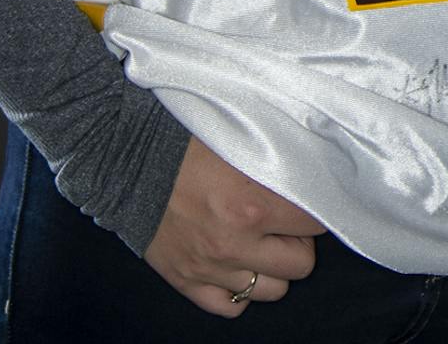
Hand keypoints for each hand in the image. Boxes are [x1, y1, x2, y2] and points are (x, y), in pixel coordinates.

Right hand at [144, 135, 325, 316]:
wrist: (127, 161)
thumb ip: (280, 155)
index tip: (308, 197)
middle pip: (301, 264)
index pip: (316, 223)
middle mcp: (234, 243)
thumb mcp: (242, 140)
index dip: (317, 208)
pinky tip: (238, 264)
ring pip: (272, 291)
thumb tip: (320, 156)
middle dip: (299, 241)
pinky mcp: (186, 281)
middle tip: (285, 220)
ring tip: (262, 241)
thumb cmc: (187, 143)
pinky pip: (231, 307)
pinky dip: (239, 291)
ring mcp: (210, 267)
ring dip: (273, 267)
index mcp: (252, 204)